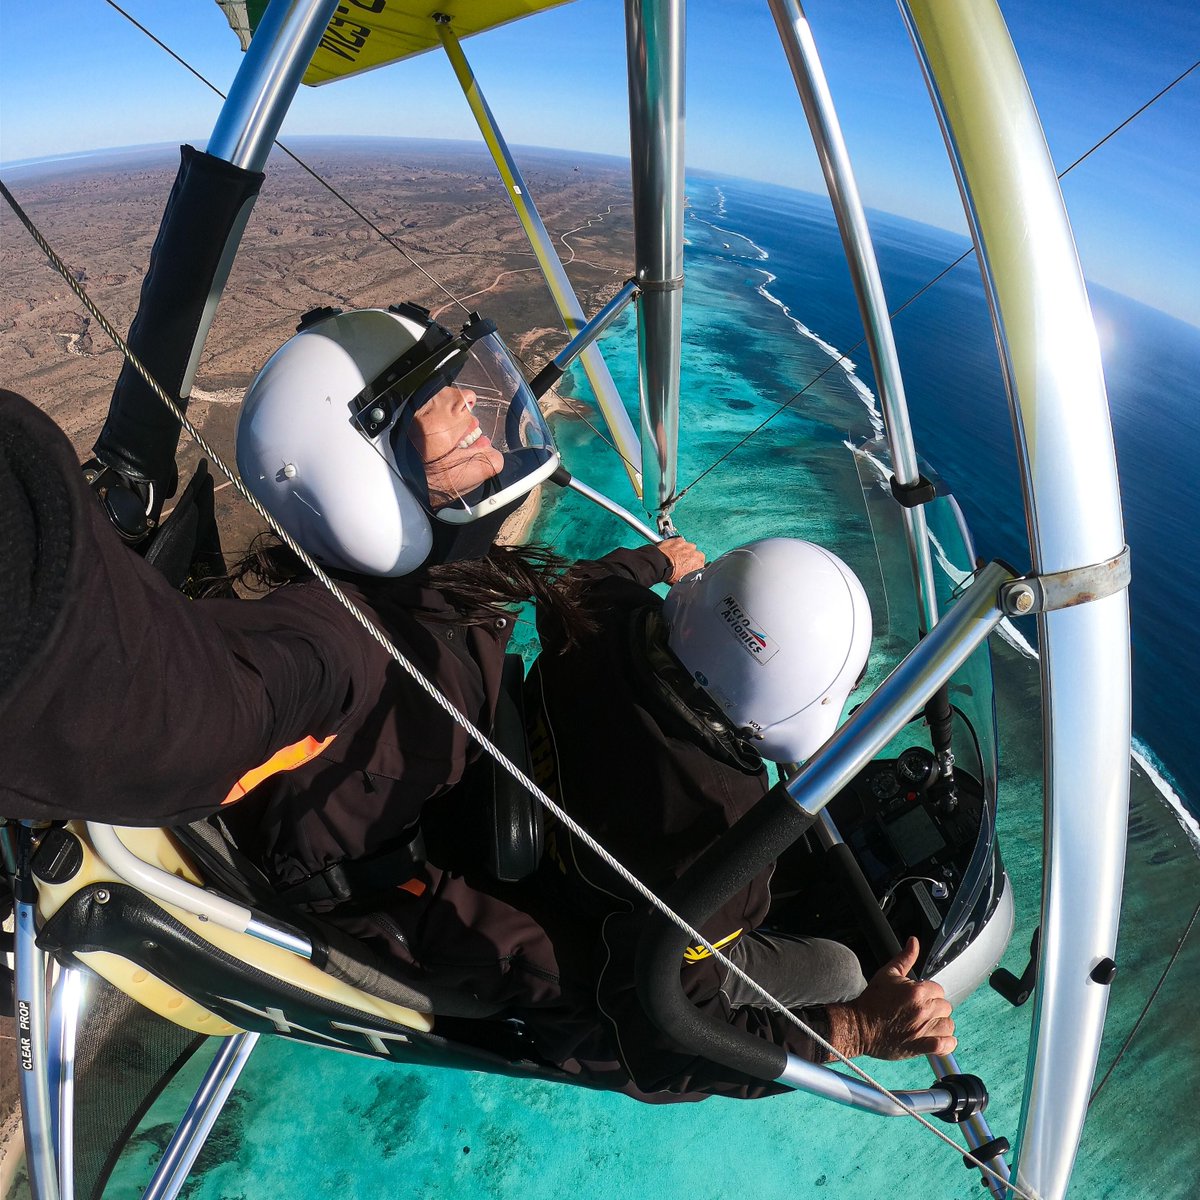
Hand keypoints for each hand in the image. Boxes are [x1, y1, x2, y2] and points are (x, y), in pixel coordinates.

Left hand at [658, 537, 704, 583]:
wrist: (660, 564)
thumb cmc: (670, 573)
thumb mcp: (683, 580)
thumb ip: (689, 575)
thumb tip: (688, 577)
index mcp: (699, 563)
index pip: (700, 563)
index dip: (693, 564)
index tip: (688, 566)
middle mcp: (695, 553)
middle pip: (695, 553)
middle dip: (689, 556)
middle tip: (681, 561)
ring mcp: (687, 545)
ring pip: (688, 546)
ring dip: (683, 549)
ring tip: (675, 555)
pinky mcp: (679, 539)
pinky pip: (680, 541)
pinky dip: (676, 544)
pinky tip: (671, 550)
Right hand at [824, 937, 955, 1060]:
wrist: (859, 1025)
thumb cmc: (872, 1000)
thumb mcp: (887, 973)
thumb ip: (905, 957)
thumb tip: (914, 941)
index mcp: (916, 991)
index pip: (939, 989)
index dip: (930, 992)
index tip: (920, 996)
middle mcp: (923, 1010)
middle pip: (945, 1007)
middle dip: (935, 1007)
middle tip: (921, 1010)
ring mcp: (923, 1029)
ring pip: (948, 1025)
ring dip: (941, 1024)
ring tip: (930, 1024)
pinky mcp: (920, 1046)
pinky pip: (945, 1046)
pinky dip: (947, 1044)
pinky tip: (941, 1040)